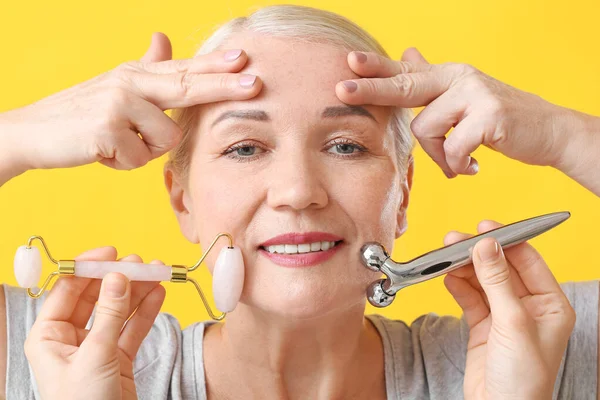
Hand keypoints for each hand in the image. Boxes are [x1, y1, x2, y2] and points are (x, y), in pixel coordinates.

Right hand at [1, 32, 261, 173]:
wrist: (33, 133)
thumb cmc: (80, 113)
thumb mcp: (116, 85)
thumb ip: (145, 66)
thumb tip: (162, 37)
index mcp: (136, 74)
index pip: (183, 69)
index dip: (216, 65)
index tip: (245, 58)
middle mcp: (130, 83)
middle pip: (186, 87)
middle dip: (224, 87)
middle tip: (256, 82)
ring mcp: (118, 104)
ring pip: (165, 139)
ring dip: (144, 150)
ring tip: (117, 142)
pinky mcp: (106, 129)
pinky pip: (140, 158)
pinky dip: (124, 163)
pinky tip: (103, 152)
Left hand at [24, 248, 165, 399]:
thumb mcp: (96, 356)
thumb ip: (110, 314)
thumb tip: (118, 275)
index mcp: (48, 336)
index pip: (67, 291)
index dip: (89, 269)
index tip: (112, 253)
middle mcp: (70, 338)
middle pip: (96, 297)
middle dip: (119, 279)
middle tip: (141, 263)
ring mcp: (97, 347)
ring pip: (118, 310)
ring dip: (138, 291)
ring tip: (157, 272)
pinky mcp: (118, 358)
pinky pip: (133, 327)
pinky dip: (146, 311)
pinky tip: (158, 294)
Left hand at [335, 48, 583, 177]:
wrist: (548, 131)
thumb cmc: (498, 120)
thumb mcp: (463, 95)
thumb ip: (431, 80)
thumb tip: (407, 51)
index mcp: (449, 76)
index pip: (406, 71)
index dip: (376, 67)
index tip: (349, 63)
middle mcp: (459, 78)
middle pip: (405, 85)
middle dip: (372, 90)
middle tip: (341, 90)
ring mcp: (475, 94)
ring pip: (426, 130)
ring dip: (439, 155)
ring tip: (460, 160)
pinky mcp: (489, 115)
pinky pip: (452, 148)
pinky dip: (458, 163)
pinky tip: (473, 164)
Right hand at [442, 220, 574, 398]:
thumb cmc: (522, 378)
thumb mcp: (512, 323)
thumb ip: (497, 281)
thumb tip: (487, 246)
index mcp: (550, 305)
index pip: (529, 261)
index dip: (507, 242)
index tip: (486, 228)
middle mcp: (528, 307)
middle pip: (501, 268)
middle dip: (479, 254)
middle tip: (457, 241)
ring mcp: (504, 316)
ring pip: (482, 281)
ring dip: (464, 268)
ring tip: (446, 257)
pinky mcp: (483, 326)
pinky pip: (469, 298)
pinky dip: (458, 286)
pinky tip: (448, 277)